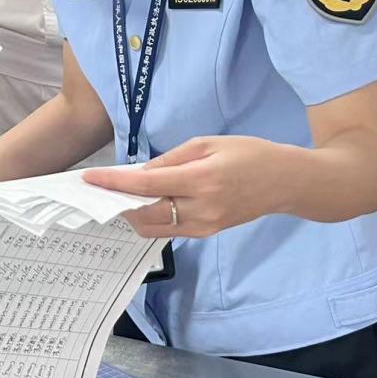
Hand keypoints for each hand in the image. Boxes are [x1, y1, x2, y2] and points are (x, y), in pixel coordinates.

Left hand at [83, 136, 290, 237]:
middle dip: (118, 201)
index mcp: (201, 180)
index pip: (146, 185)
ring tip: (123, 194)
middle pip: (144, 214)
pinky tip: (147, 202)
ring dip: (132, 213)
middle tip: (103, 186)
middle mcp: (201, 209)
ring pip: (152, 228)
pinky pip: (169, 230)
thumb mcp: (209, 143)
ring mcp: (204, 226)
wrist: (285, 182)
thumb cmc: (249, 154)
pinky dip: (151, 218)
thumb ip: (172, 159)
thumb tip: (141, 173)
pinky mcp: (206, 234)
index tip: (91, 178)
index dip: (114, 183)